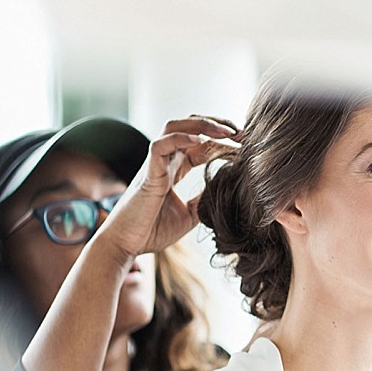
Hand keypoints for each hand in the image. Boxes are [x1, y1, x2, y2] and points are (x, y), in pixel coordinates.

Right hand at [97, 115, 239, 259]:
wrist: (126, 245)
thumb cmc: (151, 231)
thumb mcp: (189, 215)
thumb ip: (204, 199)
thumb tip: (225, 190)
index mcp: (174, 169)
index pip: (201, 144)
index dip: (223, 141)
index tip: (245, 146)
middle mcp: (165, 161)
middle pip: (190, 127)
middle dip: (217, 124)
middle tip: (242, 133)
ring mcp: (155, 164)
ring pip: (174, 126)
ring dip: (202, 124)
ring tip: (226, 132)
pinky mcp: (147, 173)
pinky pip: (159, 145)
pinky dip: (179, 138)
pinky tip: (200, 141)